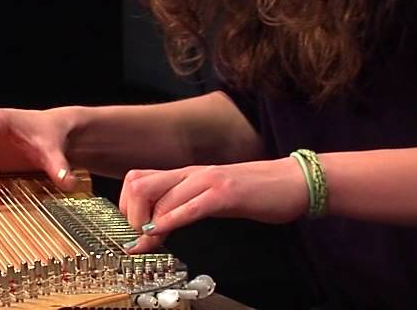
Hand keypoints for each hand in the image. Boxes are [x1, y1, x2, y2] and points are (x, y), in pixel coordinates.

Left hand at [118, 159, 308, 252]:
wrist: (291, 182)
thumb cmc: (252, 192)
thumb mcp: (209, 196)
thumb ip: (184, 206)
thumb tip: (157, 225)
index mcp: (184, 175)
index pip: (137, 180)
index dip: (125, 206)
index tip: (131, 231)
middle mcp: (191, 173)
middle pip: (138, 184)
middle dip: (130, 216)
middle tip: (138, 239)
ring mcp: (207, 181)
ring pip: (160, 196)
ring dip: (148, 224)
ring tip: (150, 243)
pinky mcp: (226, 193)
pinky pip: (191, 206)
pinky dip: (172, 221)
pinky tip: (165, 233)